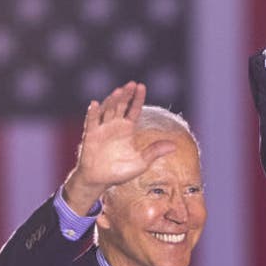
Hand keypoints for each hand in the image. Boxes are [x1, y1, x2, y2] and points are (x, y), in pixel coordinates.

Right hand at [62, 82, 176, 214]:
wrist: (100, 181)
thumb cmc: (120, 172)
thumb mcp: (141, 162)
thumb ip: (155, 152)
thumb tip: (174, 146)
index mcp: (127, 129)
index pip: (133, 109)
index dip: (137, 98)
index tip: (142, 86)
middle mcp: (114, 125)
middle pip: (120, 105)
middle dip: (126, 95)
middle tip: (132, 84)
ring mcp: (102, 129)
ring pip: (107, 110)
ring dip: (112, 100)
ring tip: (119, 91)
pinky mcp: (90, 135)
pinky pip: (91, 122)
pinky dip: (92, 113)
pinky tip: (95, 104)